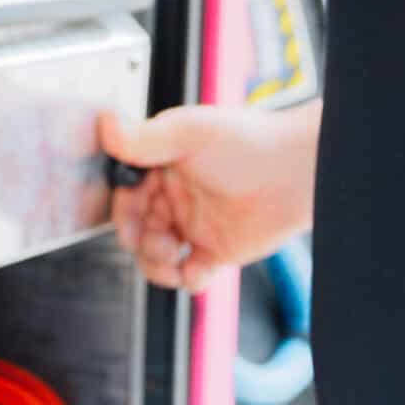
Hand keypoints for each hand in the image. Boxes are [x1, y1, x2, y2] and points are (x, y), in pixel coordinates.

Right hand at [98, 101, 319, 293]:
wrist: (299, 171)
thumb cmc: (251, 141)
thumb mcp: (190, 132)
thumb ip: (144, 137)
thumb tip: (105, 126)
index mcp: (165, 164)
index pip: (127, 193)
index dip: (123, 211)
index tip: (127, 222)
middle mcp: (178, 195)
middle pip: (138, 229)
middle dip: (138, 240)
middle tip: (156, 239)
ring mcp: (197, 223)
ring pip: (157, 256)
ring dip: (156, 264)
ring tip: (173, 257)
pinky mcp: (218, 250)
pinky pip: (191, 274)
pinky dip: (188, 279)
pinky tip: (197, 268)